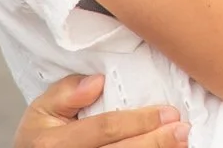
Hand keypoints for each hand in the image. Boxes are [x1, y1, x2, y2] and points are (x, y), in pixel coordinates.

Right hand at [12, 74, 187, 147]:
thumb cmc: (39, 137)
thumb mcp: (41, 110)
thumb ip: (65, 93)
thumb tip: (97, 81)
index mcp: (55, 143)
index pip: (105, 129)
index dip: (138, 121)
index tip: (167, 112)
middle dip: (156, 142)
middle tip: (182, 129)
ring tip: (182, 142)